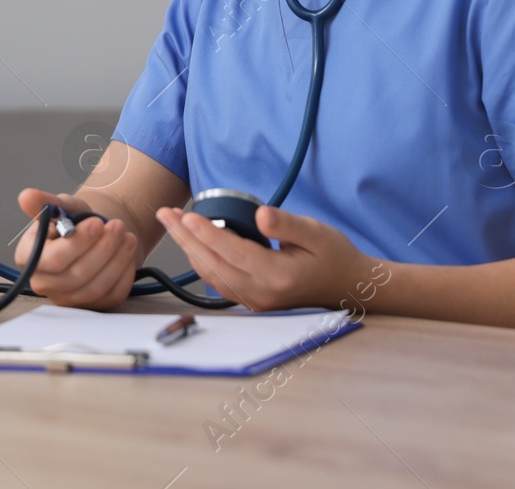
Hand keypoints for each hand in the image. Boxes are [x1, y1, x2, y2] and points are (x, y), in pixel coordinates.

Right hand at [13, 188, 136, 309]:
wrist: (91, 235)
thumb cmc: (72, 221)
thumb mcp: (61, 206)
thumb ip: (44, 203)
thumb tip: (26, 197)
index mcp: (29, 257)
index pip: (52, 259)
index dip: (77, 243)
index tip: (97, 223)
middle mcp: (43, 283)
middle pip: (76, 275)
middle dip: (102, 249)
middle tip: (118, 226)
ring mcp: (66, 298)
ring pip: (95, 287)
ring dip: (117, 260)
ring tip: (127, 236)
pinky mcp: (90, 305)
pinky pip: (111, 295)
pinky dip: (124, 273)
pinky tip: (127, 253)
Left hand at [156, 204, 369, 311]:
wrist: (349, 286)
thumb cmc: (334, 256)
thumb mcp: (316, 232)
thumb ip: (287, 224)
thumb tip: (261, 215)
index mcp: (278, 276)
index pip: (234, 253)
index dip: (207, 234)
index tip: (186, 215)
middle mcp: (262, 293)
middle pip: (213, 264)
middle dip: (186, 238)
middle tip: (165, 214)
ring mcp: (255, 301)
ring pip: (211, 275)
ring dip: (189, 248)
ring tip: (172, 223)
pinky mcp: (252, 300)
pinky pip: (219, 281)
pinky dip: (201, 261)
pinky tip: (191, 243)